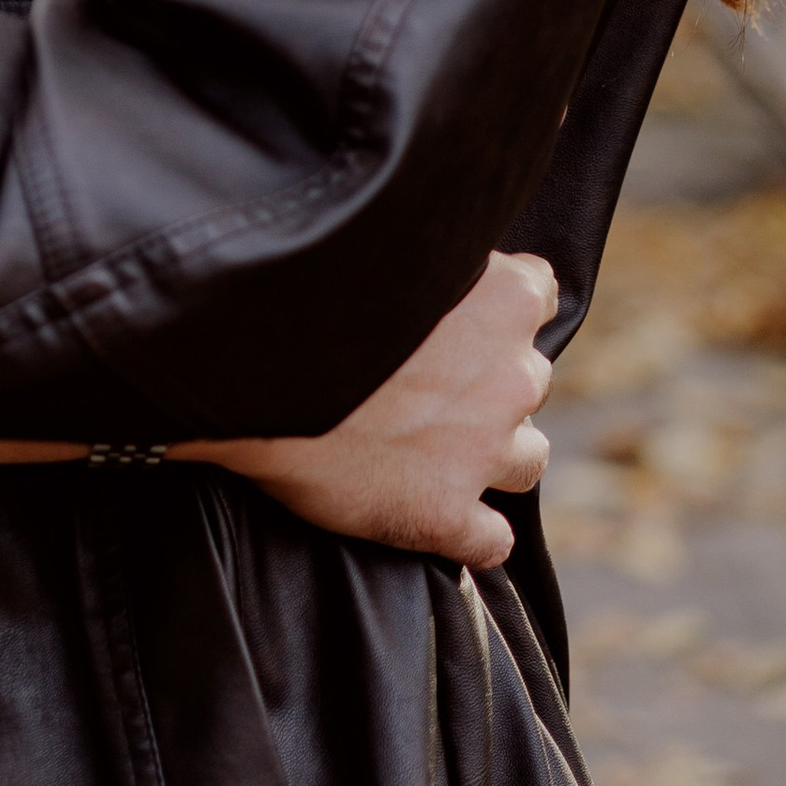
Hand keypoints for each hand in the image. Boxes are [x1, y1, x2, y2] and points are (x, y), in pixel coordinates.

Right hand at [176, 249, 554, 570]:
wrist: (247, 367)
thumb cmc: (303, 291)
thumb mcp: (383, 244)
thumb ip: (430, 257)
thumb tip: (432, 258)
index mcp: (503, 298)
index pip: (538, 293)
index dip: (494, 308)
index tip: (453, 316)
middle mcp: (513, 375)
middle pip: (529, 378)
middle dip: (488, 383)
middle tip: (421, 381)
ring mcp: (484, 450)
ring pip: (527, 459)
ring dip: (489, 454)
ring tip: (429, 447)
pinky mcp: (446, 514)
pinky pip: (490, 540)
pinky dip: (468, 531)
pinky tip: (432, 514)